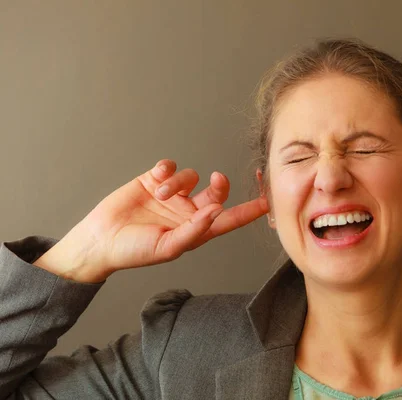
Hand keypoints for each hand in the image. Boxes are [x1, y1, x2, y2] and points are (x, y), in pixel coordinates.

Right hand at [36, 160, 268, 281]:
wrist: (100, 240)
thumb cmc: (134, 251)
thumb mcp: (167, 247)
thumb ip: (194, 230)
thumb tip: (217, 211)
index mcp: (196, 230)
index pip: (229, 219)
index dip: (250, 211)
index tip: (270, 201)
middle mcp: (188, 211)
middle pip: (216, 192)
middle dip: (219, 184)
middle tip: (215, 180)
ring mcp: (172, 195)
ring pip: (191, 176)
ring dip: (179, 182)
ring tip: (160, 194)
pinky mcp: (154, 180)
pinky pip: (170, 166)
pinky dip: (166, 169)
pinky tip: (155, 178)